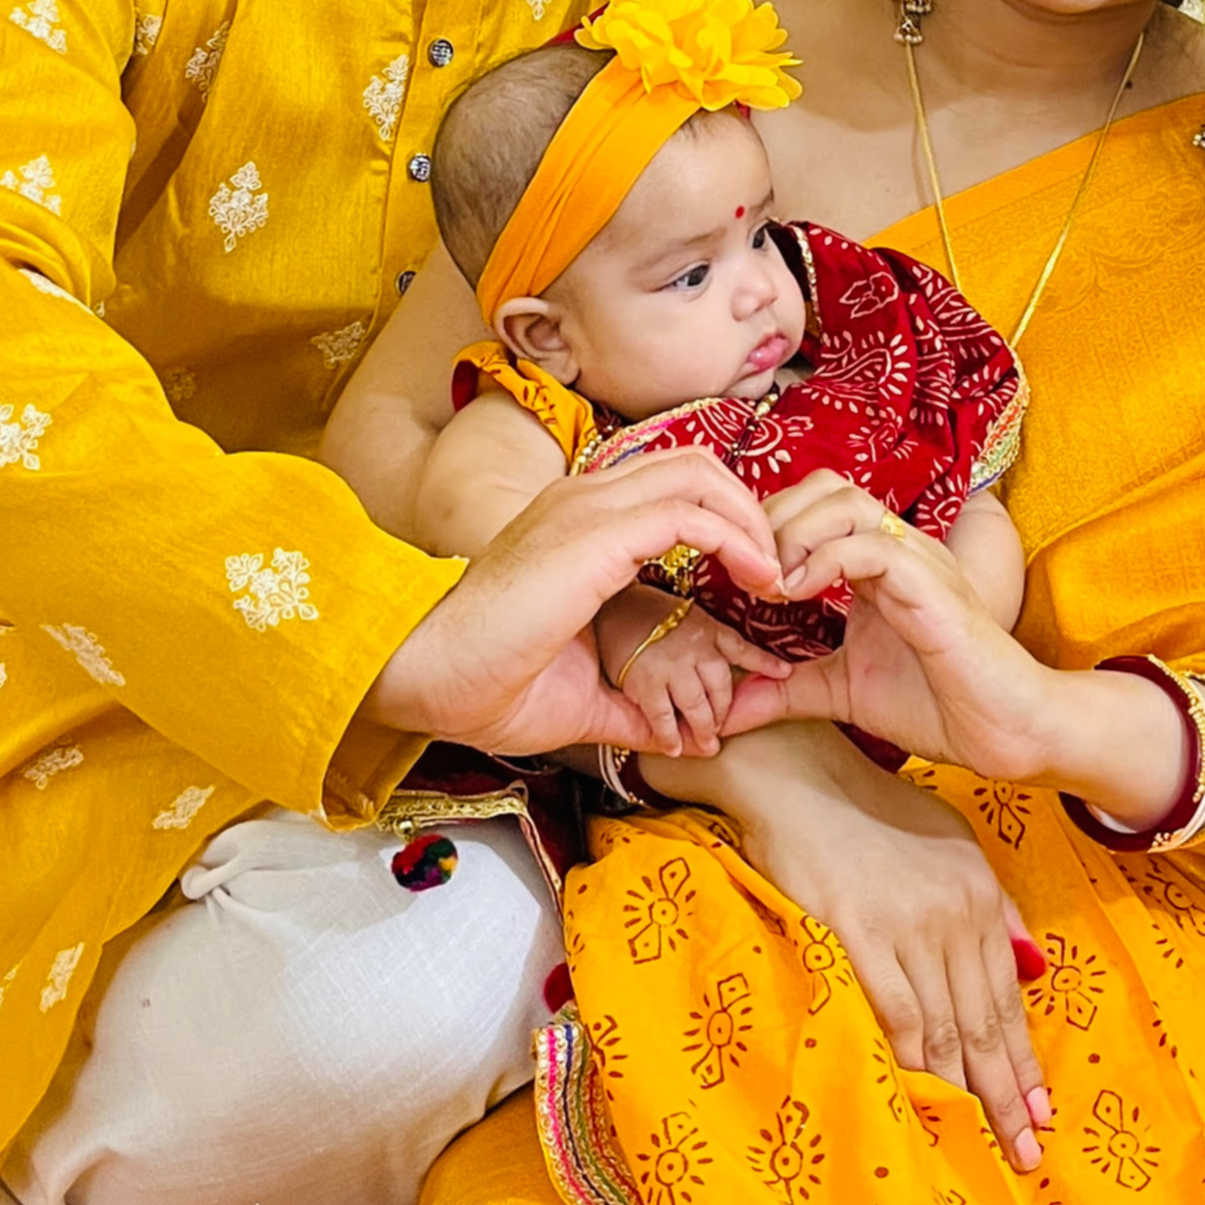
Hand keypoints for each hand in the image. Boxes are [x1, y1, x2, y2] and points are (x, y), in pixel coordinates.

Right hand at [364, 450, 780, 756]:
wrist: (427, 676)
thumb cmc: (488, 685)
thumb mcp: (584, 696)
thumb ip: (634, 708)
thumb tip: (679, 739)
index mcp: (576, 522)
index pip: (671, 487)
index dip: (726, 520)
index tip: (757, 578)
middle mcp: (584, 499)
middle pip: (695, 465)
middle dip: (750, 510)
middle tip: (777, 570)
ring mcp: (586, 507)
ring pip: (699, 474)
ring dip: (752, 521)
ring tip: (775, 575)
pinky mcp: (595, 534)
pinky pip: (690, 512)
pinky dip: (738, 539)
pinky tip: (759, 580)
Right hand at [601, 588, 792, 758]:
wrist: (601, 604)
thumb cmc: (635, 606)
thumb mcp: (679, 610)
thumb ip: (702, 632)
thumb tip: (726, 651)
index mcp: (706, 626)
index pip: (742, 648)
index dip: (765, 663)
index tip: (784, 672)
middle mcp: (695, 646)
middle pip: (721, 689)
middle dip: (722, 712)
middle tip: (720, 727)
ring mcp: (672, 666)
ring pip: (699, 708)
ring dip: (704, 730)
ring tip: (707, 744)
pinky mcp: (646, 683)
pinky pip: (665, 719)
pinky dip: (671, 736)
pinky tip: (674, 747)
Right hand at [707, 727, 1049, 1171]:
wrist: (796, 774)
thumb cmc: (866, 808)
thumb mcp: (946, 840)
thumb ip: (988, 904)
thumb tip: (1029, 964)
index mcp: (977, 892)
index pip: (1007, 994)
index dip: (1024, 1059)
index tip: (1041, 1111)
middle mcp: (954, 912)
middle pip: (985, 1021)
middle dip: (1008, 1093)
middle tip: (1026, 1152)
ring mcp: (908, 924)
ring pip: (945, 1025)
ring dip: (966, 1091)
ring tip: (985, 1144)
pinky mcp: (857, 931)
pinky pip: (895, 1011)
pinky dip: (912, 1060)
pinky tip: (925, 1098)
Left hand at [726, 475, 1067, 782]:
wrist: (1006, 733)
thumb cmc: (937, 705)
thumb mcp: (841, 693)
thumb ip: (785, 692)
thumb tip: (728, 713)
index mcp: (877, 562)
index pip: (814, 504)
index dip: (767, 526)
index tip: (735, 574)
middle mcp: (897, 549)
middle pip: (825, 486)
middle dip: (774, 519)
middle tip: (747, 572)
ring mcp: (918, 562)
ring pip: (846, 503)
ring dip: (794, 534)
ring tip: (771, 584)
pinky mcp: (933, 587)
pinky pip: (872, 548)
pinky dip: (824, 561)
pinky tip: (797, 595)